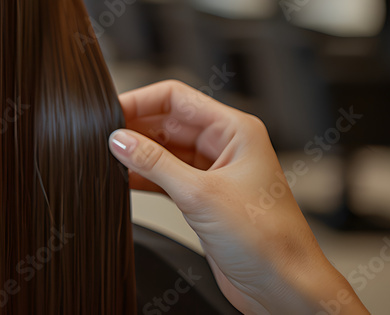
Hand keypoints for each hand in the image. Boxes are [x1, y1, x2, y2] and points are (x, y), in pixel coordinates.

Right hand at [107, 79, 367, 314]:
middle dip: (135, 128)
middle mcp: (225, 146)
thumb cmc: (269, 242)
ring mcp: (213, 172)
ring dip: (138, 153)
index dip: (141, 101)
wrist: (285, 290)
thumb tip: (120, 139)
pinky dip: (145, 175)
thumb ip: (155, 163)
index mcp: (235, 131)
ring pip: (164, 148)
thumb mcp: (201, 196)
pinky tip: (124, 179)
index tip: (111, 112)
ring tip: (110, 158)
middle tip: (104, 138)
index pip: (177, 98)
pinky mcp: (204, 197)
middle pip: (168, 121)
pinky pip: (166, 175)